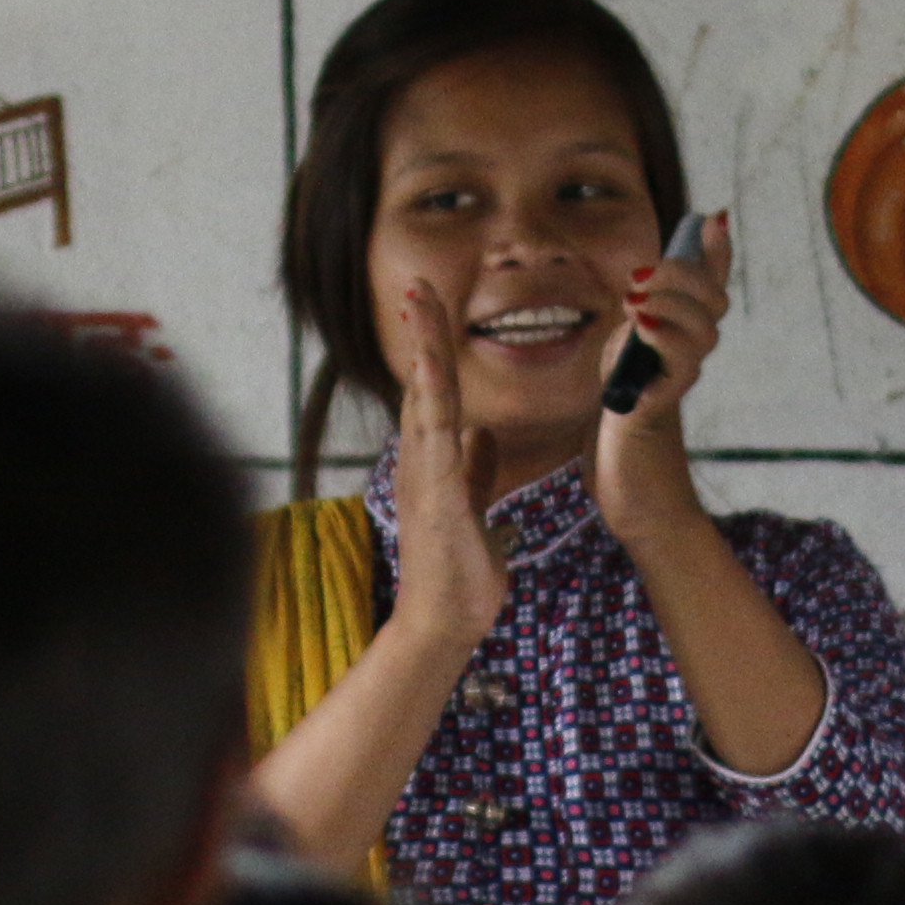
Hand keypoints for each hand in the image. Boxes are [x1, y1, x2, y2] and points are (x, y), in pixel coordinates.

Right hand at [384, 276, 509, 653]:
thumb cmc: (458, 570)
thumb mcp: (474, 506)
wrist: (442, 620)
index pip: (433, 391)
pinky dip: (432, 394)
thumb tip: (484, 435)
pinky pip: (433, 433)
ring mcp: (422, 473)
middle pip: (421, 381)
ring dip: (424, 347)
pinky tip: (434, 363)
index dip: (434, 347)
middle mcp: (420, 459)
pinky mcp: (433, 492)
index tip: (433, 305)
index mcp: (432, 461)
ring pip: (423, 395)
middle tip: (419, 284)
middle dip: (422, 331)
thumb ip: (477, 469)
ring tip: (421, 300)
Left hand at [595, 211, 730, 510]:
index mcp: (680, 339)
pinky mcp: (664, 403)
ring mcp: (681, 379)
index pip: (710, 289)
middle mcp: (690, 356)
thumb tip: (642, 290)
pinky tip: (641, 324)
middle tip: (643, 274)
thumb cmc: (624, 426)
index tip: (715, 218)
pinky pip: (679, 365)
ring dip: (672, 302)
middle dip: (685, 274)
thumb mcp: (623, 360)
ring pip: (704, 328)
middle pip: (713, 300)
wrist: (632, 488)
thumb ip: (637, 327)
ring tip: (637, 299)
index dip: (717, 254)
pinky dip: (663, 337)